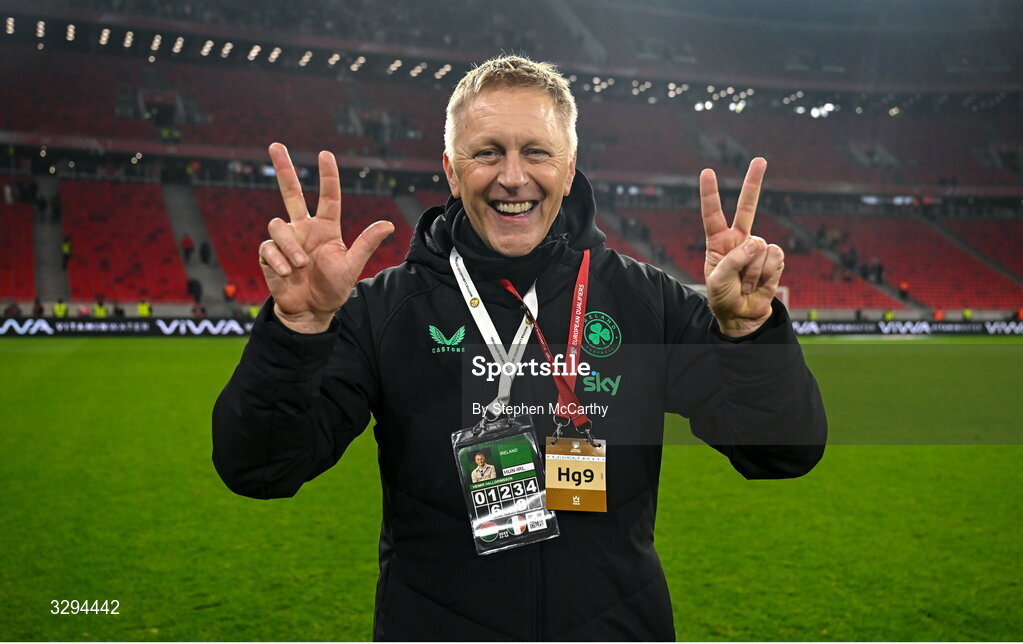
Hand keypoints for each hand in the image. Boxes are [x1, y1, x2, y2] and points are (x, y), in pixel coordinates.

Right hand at [259, 143, 393, 332]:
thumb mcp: (352, 266)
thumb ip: (366, 244)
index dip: (327, 176)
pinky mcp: (269, 254)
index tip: (325, 154)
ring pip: (278, 225)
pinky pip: (268, 247)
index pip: (327, 197)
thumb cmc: (333, 288)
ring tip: (301, 266)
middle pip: (290, 192)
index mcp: (326, 228)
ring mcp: (286, 240)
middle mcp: (304, 229)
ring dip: (290, 247)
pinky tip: (287, 273)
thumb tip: (389, 224)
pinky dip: (279, 259)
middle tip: (275, 145)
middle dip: (284, 169)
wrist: (310, 311)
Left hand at [700, 157, 784, 337]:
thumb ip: (734, 260)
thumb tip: (758, 243)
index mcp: (718, 241)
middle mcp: (739, 239)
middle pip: (747, 207)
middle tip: (760, 159)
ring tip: (746, 283)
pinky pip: (774, 258)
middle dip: (753, 183)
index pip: (713, 213)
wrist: (742, 315)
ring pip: (760, 248)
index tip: (707, 172)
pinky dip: (766, 274)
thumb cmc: (723, 297)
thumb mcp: (718, 280)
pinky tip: (760, 282)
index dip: (710, 193)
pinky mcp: (775, 259)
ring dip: (752, 271)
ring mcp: (758, 248)